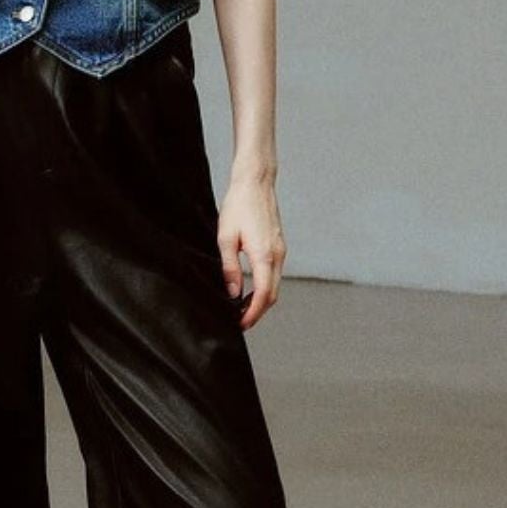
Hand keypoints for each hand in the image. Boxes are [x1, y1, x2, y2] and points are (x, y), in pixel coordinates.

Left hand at [217, 176, 284, 330]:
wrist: (255, 183)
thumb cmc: (239, 205)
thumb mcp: (226, 238)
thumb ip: (230, 268)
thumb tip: (232, 293)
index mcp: (265, 255)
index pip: (263, 295)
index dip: (252, 313)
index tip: (240, 324)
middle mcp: (278, 255)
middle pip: (272, 295)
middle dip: (258, 312)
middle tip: (240, 322)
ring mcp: (281, 250)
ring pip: (275, 285)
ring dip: (261, 301)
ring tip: (242, 309)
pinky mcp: (278, 246)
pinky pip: (275, 274)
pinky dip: (265, 287)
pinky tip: (250, 290)